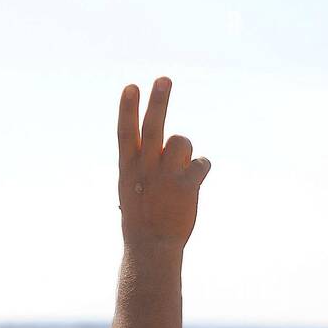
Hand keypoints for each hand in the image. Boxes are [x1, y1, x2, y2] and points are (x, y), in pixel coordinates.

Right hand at [117, 77, 209, 246]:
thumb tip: (163, 142)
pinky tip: (195, 177)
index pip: (125, 132)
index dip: (127, 109)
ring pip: (181, 141)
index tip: (131, 86)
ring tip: (180, 165)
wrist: (151, 248)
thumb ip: (142, 162)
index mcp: (128, 167)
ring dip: (184, 147)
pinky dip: (201, 165)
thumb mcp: (131, 187)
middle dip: (158, 102)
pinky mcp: (185, 187)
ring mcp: (165, 177)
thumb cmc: (142, 216)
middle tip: (164, 79)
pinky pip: (201, 162)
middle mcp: (145, 168)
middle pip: (153, 128)